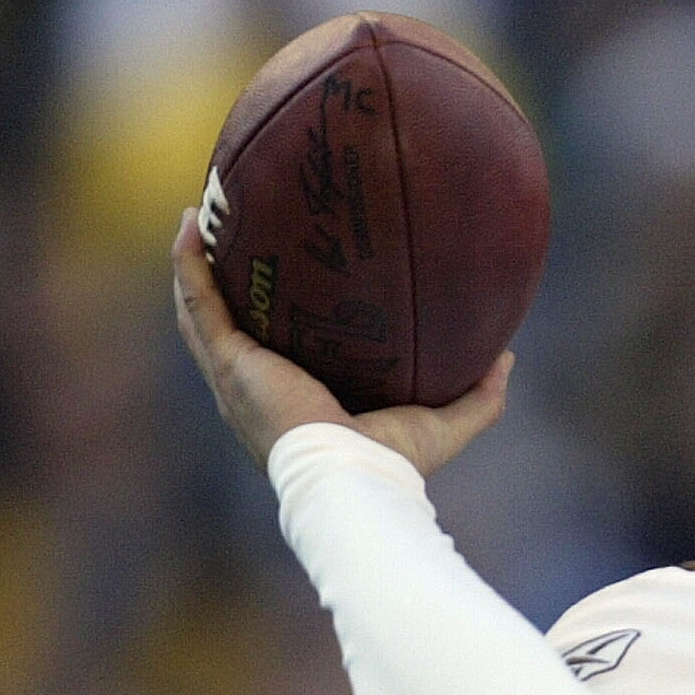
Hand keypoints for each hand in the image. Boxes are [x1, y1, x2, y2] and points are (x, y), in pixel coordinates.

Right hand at [170, 210, 510, 477]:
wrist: (355, 480)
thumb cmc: (395, 465)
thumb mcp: (446, 423)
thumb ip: (479, 393)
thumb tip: (505, 354)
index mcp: (296, 398)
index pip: (279, 350)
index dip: (275, 315)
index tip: (288, 275)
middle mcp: (258, 386)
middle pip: (231, 324)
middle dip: (227, 281)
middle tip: (234, 232)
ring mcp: (236, 374)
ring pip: (202, 310)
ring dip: (196, 263)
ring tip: (198, 215)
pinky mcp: (228, 363)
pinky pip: (199, 303)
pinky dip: (189, 264)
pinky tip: (189, 224)